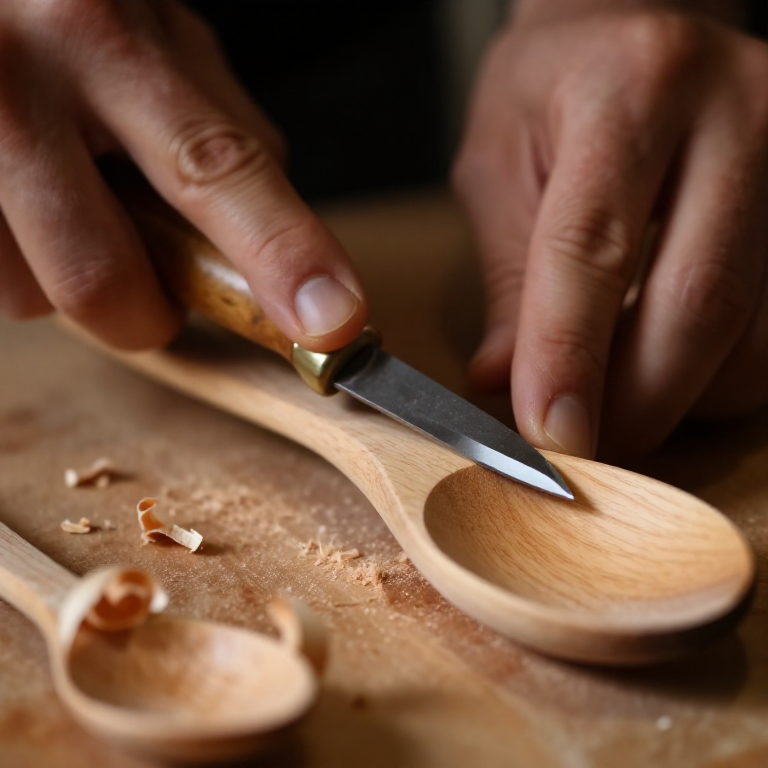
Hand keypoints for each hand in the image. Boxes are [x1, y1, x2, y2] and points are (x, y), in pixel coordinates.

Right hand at [0, 0, 366, 351]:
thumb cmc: (76, 31)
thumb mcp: (161, 51)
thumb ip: (224, 147)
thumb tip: (282, 264)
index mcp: (109, 39)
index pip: (216, 167)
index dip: (282, 253)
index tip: (332, 320)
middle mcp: (18, 77)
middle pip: (103, 282)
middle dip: (146, 314)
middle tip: (151, 282)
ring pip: (34, 297)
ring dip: (72, 279)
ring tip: (65, 206)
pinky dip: (26, 267)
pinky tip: (24, 207)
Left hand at [453, 7, 767, 459]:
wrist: (631, 37)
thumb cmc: (552, 98)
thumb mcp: (500, 167)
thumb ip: (508, 280)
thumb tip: (505, 384)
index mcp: (630, 90)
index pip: (595, 247)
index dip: (570, 357)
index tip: (548, 438)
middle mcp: (738, 114)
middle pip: (699, 302)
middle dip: (635, 403)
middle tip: (579, 448)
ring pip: (757, 333)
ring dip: (681, 397)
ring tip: (617, 397)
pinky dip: (721, 377)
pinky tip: (671, 365)